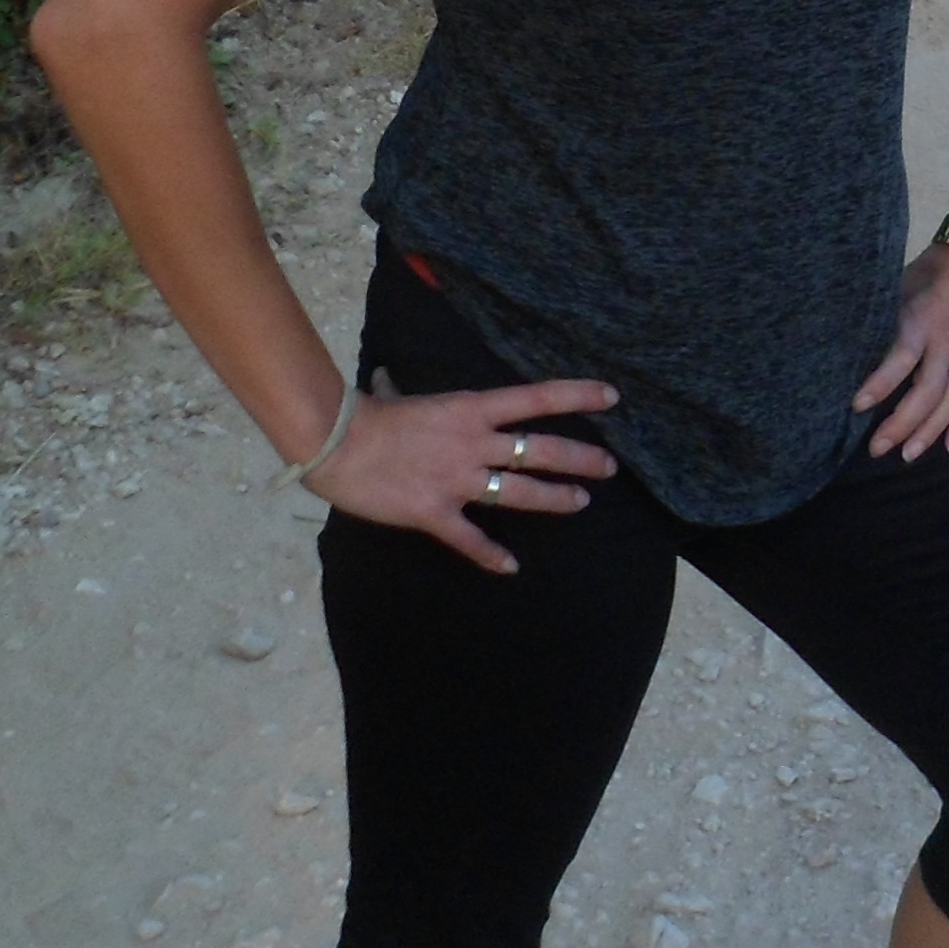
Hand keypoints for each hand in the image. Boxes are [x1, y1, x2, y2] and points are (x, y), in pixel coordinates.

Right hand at [308, 378, 618, 573]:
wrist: (337, 443)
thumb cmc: (370, 416)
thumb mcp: (404, 396)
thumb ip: (412, 395)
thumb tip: (387, 380)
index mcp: (471, 409)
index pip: (536, 399)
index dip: (576, 397)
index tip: (611, 398)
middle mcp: (474, 443)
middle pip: (539, 450)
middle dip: (579, 459)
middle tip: (609, 467)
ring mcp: (458, 480)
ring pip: (519, 492)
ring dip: (553, 498)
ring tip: (580, 503)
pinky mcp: (436, 513)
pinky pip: (470, 539)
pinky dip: (491, 555)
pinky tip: (509, 567)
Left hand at [854, 247, 948, 462]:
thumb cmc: (935, 268)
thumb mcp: (904, 285)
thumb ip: (890, 318)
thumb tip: (857, 344)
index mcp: (922, 321)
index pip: (900, 359)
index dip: (879, 384)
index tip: (857, 406)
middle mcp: (947, 343)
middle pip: (926, 393)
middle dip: (901, 424)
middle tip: (877, 449)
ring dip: (930, 431)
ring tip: (908, 455)